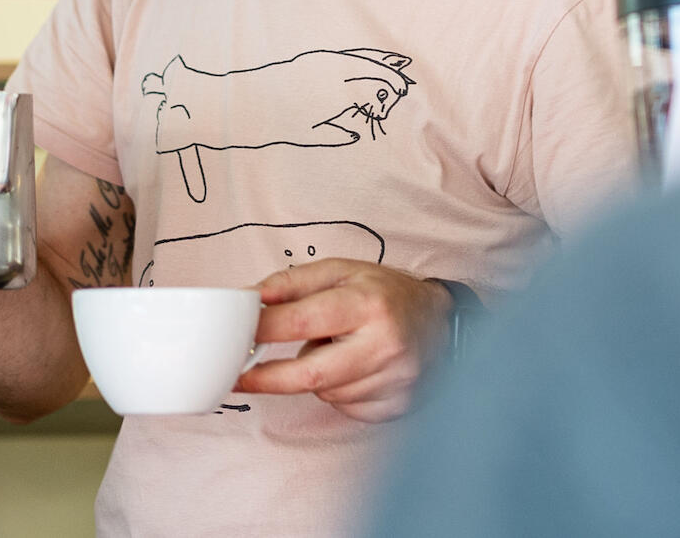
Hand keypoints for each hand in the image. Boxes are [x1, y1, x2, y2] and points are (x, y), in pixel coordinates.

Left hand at [234, 259, 453, 423]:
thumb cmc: (386, 294)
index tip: (236, 337)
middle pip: (309, 374)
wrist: (443, 322)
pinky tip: (353, 371)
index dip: (262, 331)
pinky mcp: (399, 405)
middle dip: (267, 378)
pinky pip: (347, 409)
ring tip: (335, 351)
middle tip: (240, 376)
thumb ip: (294, 282)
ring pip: (327, 393)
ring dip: (315, 378)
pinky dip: (338, 393)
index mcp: (368, 305)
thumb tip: (249, 297)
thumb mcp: (343, 271)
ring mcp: (395, 381)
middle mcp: (385, 345)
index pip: (301, 322)